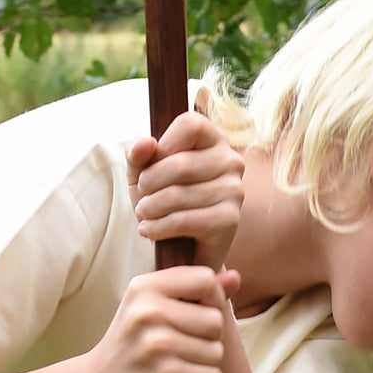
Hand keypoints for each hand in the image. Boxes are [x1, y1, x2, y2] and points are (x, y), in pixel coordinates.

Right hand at [87, 265, 240, 372]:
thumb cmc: (130, 347)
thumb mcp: (150, 308)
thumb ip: (193, 291)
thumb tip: (236, 277)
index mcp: (144, 287)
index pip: (206, 279)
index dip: (211, 300)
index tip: (193, 316)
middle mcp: (149, 312)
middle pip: (216, 320)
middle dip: (207, 339)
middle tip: (180, 348)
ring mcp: (157, 344)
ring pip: (217, 351)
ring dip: (204, 363)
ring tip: (176, 364)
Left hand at [127, 104, 244, 273]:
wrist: (184, 248)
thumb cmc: (164, 202)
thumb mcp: (144, 174)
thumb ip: (138, 154)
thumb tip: (143, 144)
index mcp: (214, 140)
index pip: (190, 124)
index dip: (162, 145)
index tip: (151, 166)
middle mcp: (231, 161)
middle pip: (179, 163)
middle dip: (149, 184)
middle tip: (141, 200)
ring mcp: (234, 190)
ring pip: (178, 195)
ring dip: (150, 209)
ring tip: (144, 216)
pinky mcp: (230, 219)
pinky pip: (184, 220)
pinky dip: (158, 227)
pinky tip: (148, 231)